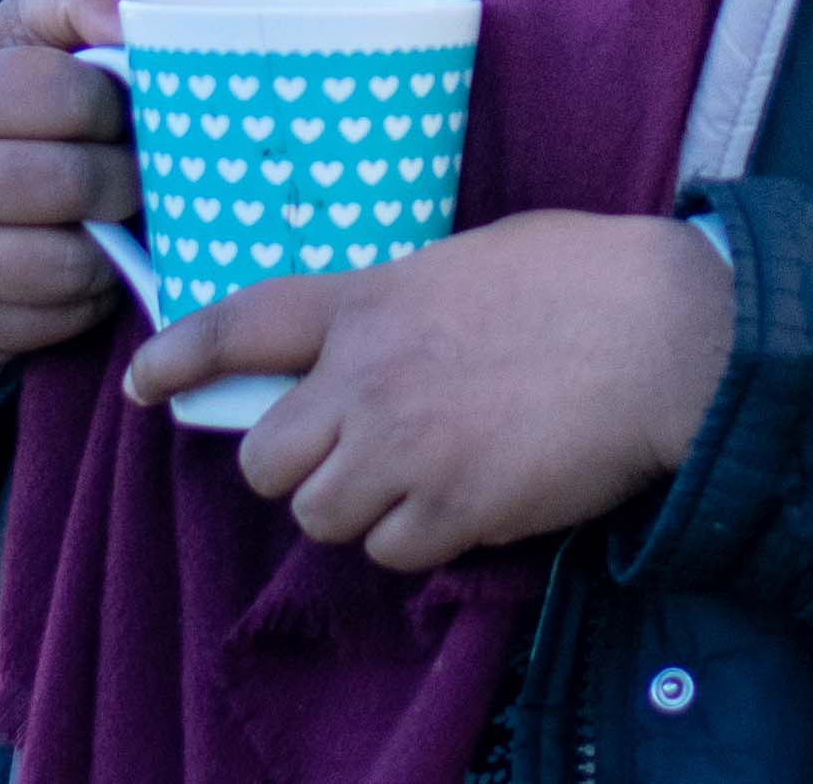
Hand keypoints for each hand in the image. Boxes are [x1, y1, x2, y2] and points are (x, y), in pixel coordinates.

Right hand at [0, 0, 141, 402]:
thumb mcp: (30, 30)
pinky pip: (55, 321)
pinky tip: (89, 264)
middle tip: (139, 171)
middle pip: (69, 184)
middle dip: (126, 179)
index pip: (63, 93)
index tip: (127, 109)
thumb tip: (132, 17)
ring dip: (114, 245)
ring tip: (119, 218)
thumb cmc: (7, 101)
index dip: (117, 104)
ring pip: (65, 264)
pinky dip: (90, 297)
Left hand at [121, 210, 735, 572]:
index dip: (180, 356)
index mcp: (372, 301)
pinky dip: (419, 540)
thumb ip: (405, 301)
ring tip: (416, 480)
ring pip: (320, 516)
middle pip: (263, 457)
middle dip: (293, 464)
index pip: (244, 324)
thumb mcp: (473, 259)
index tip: (144, 381)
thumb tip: (381, 338)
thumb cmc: (589, 277)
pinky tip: (467, 502)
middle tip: (345, 453)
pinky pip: (393, 552)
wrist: (668, 334)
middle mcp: (368, 379)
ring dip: (356, 507)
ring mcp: (405, 450)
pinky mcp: (453, 511)